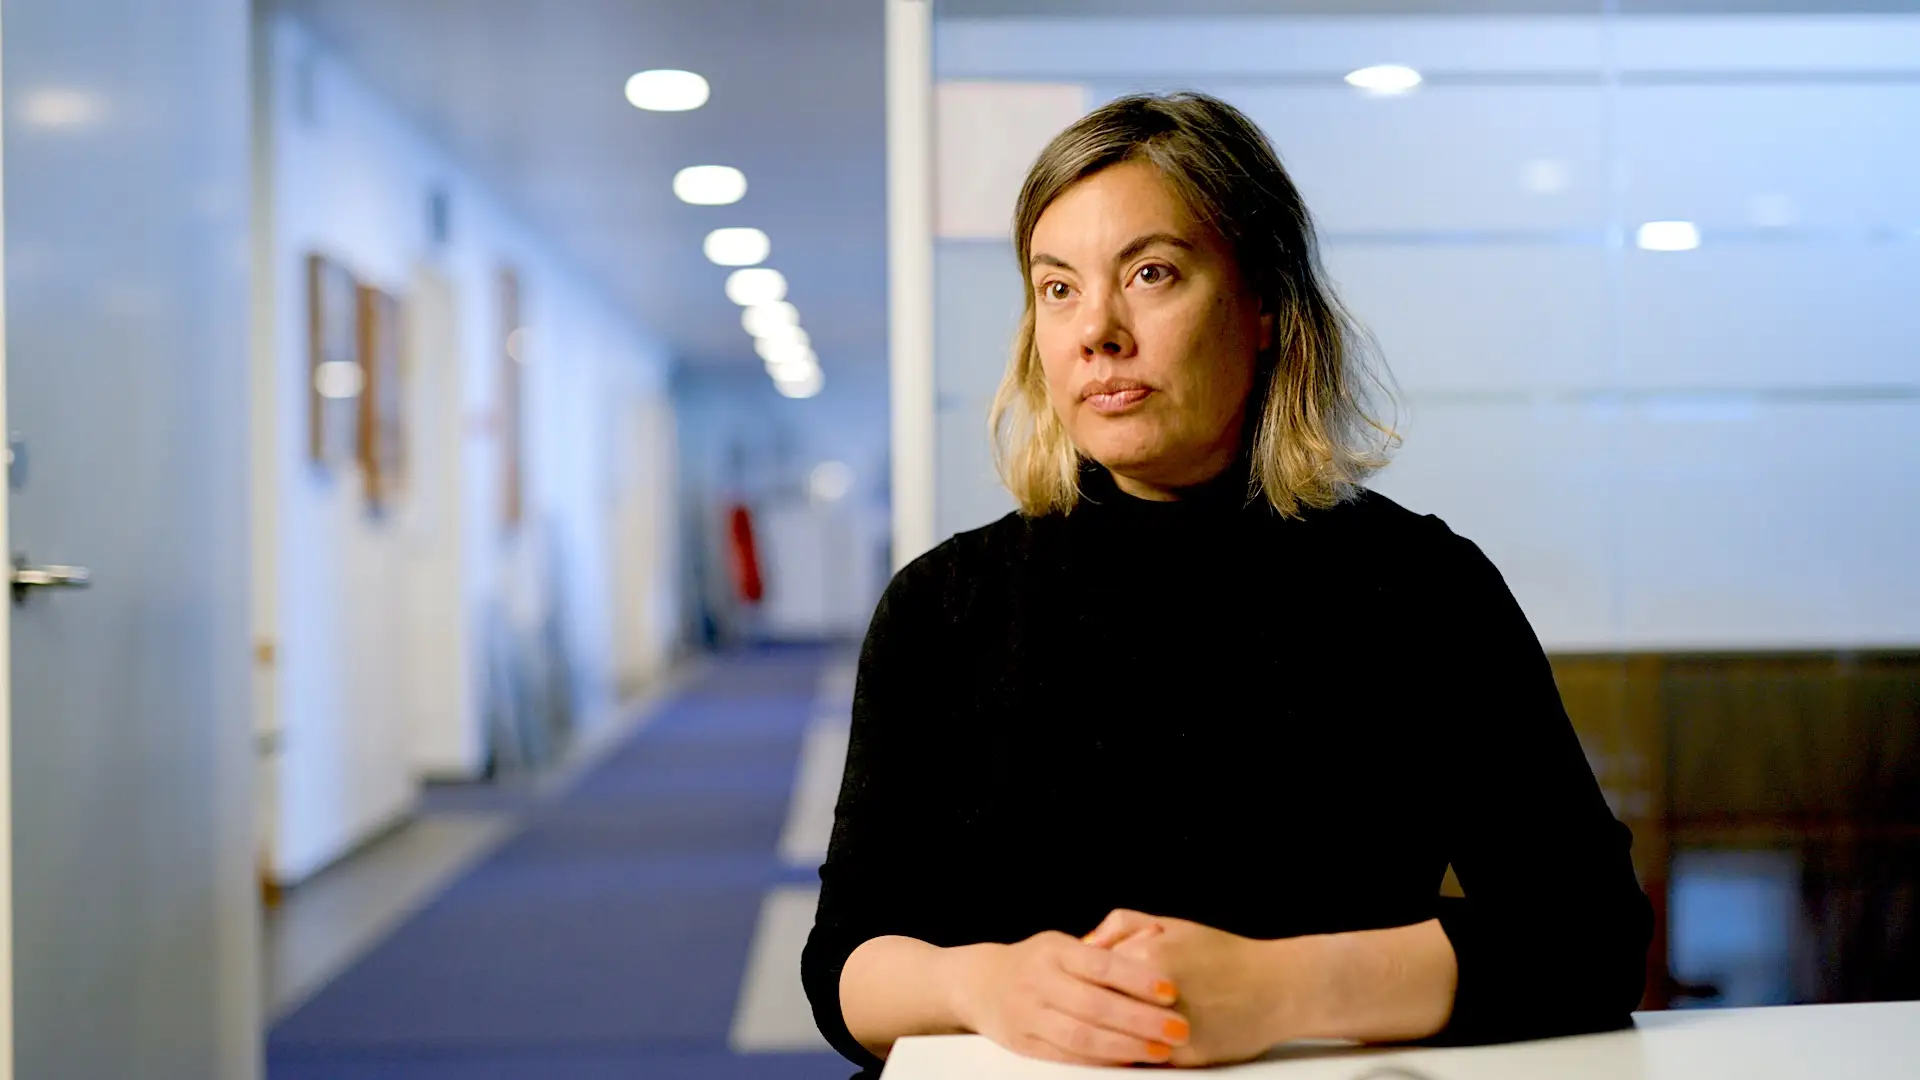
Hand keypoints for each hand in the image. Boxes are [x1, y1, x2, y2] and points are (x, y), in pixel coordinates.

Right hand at [948, 929, 1193, 1065]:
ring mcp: (1029, 1015)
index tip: (1171, 991)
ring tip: (1162, 1051)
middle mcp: (1039, 981)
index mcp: (1054, 951)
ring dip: (1126, 1047)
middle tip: (1179, 1028)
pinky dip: (1100, 1063)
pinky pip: (1066, 1057)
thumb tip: (1157, 939)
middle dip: (1141, 1020)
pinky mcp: (1025, 1045)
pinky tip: (1129, 1062)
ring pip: (1081, 1037)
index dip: (1137, 978)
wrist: (981, 984)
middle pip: (1094, 1005)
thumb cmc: (1038, 962)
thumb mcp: (1065, 943)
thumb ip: (1108, 944)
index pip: (1100, 964)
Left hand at [1084, 909, 1291, 1066]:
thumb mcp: (1174, 924)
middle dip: (1089, 1011)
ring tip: (1098, 1033)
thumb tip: (1085, 943)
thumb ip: (1123, 926)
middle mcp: (1156, 991)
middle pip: (1100, 1007)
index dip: (1080, 979)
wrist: (1279, 987)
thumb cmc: (1225, 955)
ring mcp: (1171, 1026)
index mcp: (1149, 954)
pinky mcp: (1187, 1056)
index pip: (1090, 971)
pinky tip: (1132, 1046)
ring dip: (1106, 1037)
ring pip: (1118, 1037)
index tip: (1074, 984)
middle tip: (1077, 1013)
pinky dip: (1134, 1053)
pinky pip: (1145, 1058)